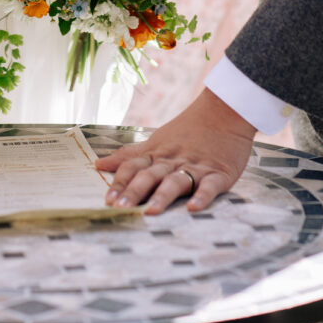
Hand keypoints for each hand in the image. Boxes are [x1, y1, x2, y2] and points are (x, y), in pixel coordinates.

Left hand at [96, 89, 255, 213]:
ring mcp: (196, 167)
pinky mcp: (219, 173)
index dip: (119, 182)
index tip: (107, 200)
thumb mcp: (156, 140)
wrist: (224, 110)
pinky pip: (210, 186)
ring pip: (176, 181)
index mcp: (157, 153)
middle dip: (134, 192)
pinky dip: (202, 197)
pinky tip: (194, 208)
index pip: (133, 166)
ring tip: (150, 212)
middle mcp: (173, 160)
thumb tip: (98, 164)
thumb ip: (129, 155)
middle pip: (150, 175)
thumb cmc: (188, 129)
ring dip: (162, 196)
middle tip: (120, 209)